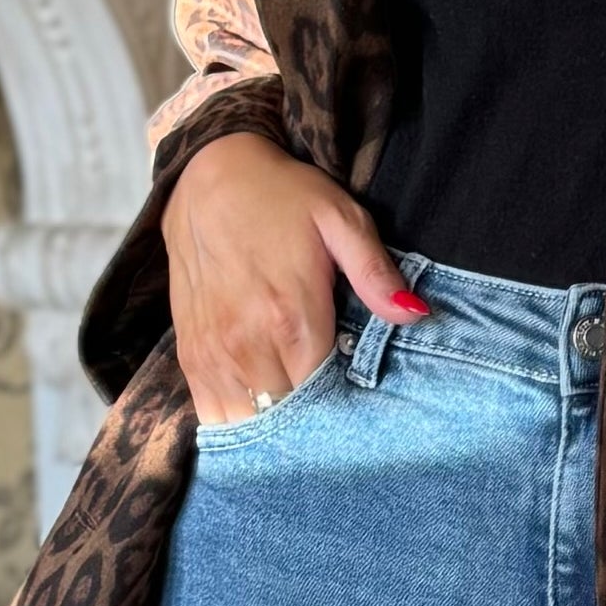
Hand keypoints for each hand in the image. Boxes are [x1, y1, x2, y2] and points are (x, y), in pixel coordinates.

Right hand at [164, 130, 417, 426]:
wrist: (206, 173)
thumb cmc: (282, 196)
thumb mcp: (340, 219)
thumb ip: (375, 273)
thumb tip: (415, 315)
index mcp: (292, 317)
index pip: (326, 398)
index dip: (348, 414)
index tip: (364, 413)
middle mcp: (247, 344)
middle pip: (289, 419)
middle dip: (315, 428)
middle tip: (338, 425)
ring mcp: (213, 353)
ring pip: (249, 424)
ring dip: (276, 432)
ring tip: (302, 428)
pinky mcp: (190, 355)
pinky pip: (213, 413)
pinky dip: (239, 423)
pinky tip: (264, 418)